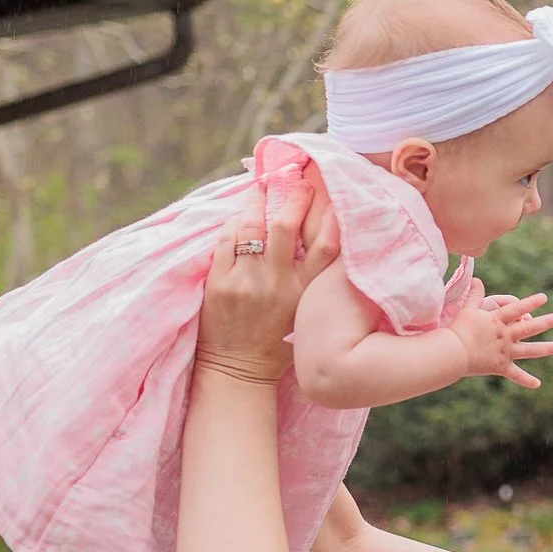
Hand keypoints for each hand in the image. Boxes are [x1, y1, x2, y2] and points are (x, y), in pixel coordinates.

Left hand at [198, 176, 342, 385]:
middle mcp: (278, 285)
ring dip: (257, 203)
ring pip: (251, 227)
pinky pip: (226, 240)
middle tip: (296, 182)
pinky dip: (234, 224)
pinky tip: (240, 218)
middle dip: (292, 198)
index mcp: (305, 294)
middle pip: (287, 228)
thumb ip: (315, 282)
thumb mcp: (307, 315)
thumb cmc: (277, 344)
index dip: (332, 217)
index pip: (326, 247)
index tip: (333, 197)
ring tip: (262, 188)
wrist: (237, 369)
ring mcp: (246, 282)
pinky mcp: (219, 283)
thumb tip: (324, 241)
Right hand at [450, 281, 552, 387]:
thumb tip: (476, 279)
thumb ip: (474, 295)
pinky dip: (525, 380)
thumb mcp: (467, 310)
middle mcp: (505, 335)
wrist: (453, 352)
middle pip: (530, 327)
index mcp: (497, 321)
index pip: (517, 309)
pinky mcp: (500, 366)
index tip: (544, 298)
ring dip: (546, 348)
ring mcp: (505, 351)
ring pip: (529, 350)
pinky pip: (515, 374)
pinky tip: (538, 384)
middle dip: (547, 322)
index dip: (530, 303)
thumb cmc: (458, 330)